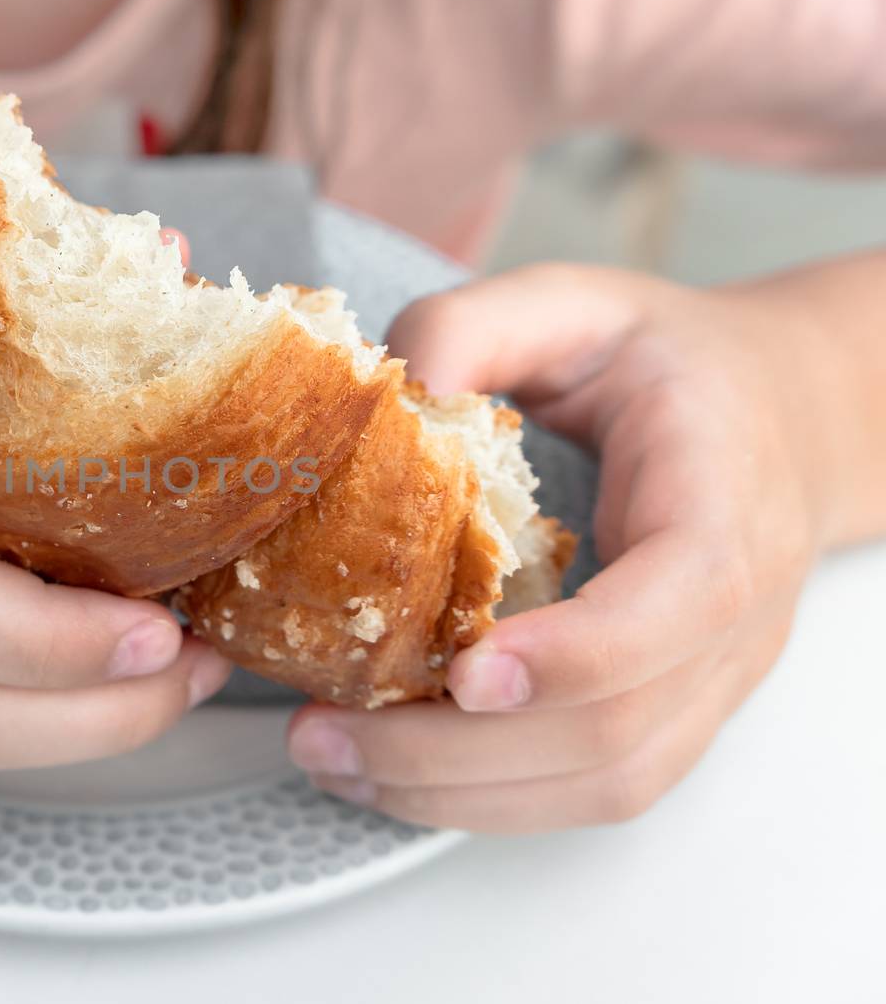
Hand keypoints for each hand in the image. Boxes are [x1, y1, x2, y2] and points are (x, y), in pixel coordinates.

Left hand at [286, 263, 838, 830]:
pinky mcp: (670, 714)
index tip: (466, 673)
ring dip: (457, 794)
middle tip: (327, 734)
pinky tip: (388, 770)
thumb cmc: (669, 360)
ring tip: (331, 760)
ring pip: (603, 783)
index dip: (576, 655)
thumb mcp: (571, 305)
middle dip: (460, 753)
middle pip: (618, 728)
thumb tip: (383, 398)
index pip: (679, 602)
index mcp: (723, 503)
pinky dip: (483, 798)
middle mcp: (735, 616)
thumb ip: (472, 327)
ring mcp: (710, 681)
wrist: (776, 413)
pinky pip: (589, 789)